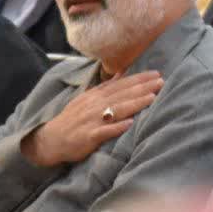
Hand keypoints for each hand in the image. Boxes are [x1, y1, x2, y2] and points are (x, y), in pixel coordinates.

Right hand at [21, 71, 163, 167]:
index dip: (139, 79)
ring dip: (135, 103)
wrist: (51, 139)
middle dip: (143, 88)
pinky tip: (130, 124)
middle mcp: (95, 105)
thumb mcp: (88, 98)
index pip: (121, 84)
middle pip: (122, 94)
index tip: (157, 74)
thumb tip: (122, 72)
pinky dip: (117, 127)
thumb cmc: (73, 119)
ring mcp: (92, 120)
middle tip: (161, 82)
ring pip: (116, 110)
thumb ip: (106, 86)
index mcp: (96, 95)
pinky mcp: (89, 136)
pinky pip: (104, 131)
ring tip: (152, 98)